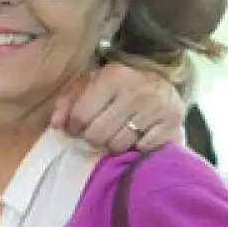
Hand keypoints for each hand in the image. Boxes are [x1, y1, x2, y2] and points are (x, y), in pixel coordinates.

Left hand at [51, 63, 183, 152]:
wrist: (163, 81)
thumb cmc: (119, 85)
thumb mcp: (91, 85)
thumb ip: (69, 102)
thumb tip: (56, 124)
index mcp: (113, 76)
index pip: (81, 116)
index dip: (73, 128)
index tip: (76, 129)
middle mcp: (136, 91)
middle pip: (98, 135)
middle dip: (93, 138)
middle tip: (97, 132)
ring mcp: (157, 108)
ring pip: (118, 145)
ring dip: (113, 144)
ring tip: (117, 132)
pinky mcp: (171, 125)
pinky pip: (140, 149)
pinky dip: (135, 147)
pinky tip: (137, 135)